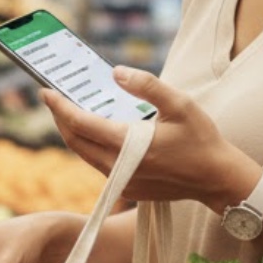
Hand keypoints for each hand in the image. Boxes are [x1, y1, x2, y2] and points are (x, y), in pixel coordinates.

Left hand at [43, 68, 258, 209]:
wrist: (216, 179)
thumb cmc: (201, 139)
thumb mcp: (180, 104)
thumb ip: (148, 86)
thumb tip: (116, 72)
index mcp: (129, 145)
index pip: (80, 124)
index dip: (59, 107)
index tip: (45, 90)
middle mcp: (120, 167)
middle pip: (75, 141)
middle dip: (60, 118)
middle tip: (52, 97)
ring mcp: (122, 182)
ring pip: (85, 155)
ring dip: (74, 133)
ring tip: (69, 111)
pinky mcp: (128, 189)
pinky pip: (100, 165)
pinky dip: (91, 146)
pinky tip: (96, 131)